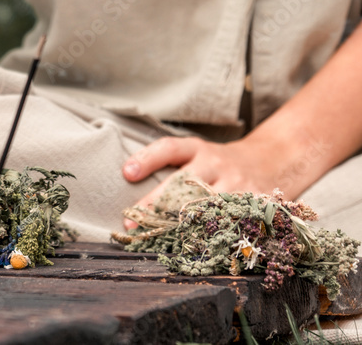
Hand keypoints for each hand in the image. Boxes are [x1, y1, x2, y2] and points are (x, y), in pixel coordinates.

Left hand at [120, 130, 311, 226]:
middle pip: (182, 184)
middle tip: (132, 224)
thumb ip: (170, 166)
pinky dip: (215, 237)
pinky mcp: (255, 202)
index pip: (170, 148)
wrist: (272, 159)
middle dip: (155, 206)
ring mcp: (237, 184)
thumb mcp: (197, 153)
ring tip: (160, 241)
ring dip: (181, 226)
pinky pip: (232, 222)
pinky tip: (199, 251)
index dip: (147, 159)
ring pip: (206, 206)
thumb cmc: (220, 163)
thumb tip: (129, 179)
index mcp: (198, 149)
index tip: (126, 173)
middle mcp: (217, 164)